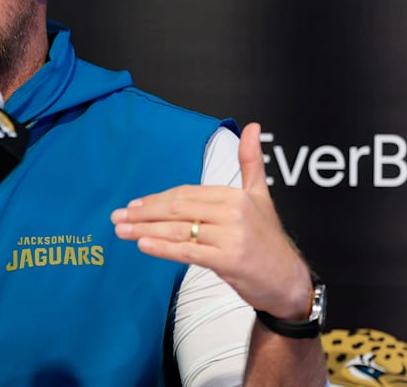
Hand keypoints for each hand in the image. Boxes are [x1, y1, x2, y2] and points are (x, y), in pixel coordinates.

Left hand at [109, 122, 310, 317]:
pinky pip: (188, 252)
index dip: (157, 199)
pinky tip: (143, 244)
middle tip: (118, 217)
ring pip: (179, 230)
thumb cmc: (268, 239)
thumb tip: (253, 126)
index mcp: (235, 195)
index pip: (186, 193)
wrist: (288, 279)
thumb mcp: (261, 195)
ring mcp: (231, 237)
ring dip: (144, 230)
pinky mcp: (228, 260)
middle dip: (144, 213)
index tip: (134, 205)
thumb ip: (251, 162)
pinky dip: (163, 248)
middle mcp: (233, 213)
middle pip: (177, 209)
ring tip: (121, 231)